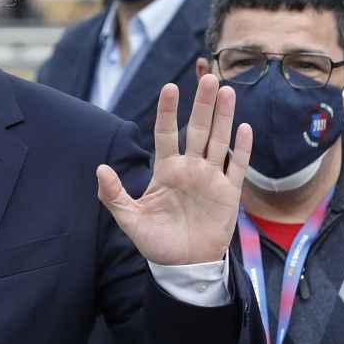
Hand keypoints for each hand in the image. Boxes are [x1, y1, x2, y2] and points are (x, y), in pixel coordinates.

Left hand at [96, 74, 250, 264]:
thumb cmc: (156, 242)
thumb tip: (100, 169)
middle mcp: (190, 168)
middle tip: (209, 78)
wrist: (183, 265)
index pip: (166, 133)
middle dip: (203, 104)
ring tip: (228, 91)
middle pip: (198, 129)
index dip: (168, 111)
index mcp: (166, 170)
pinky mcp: (228, 193)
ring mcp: (210, 178)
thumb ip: (114, 195)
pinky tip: (244, 127)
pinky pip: (237, 167)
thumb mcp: (130, 220)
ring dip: (224, 117)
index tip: (170, 87)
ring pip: (219, 141)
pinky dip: (242, 149)